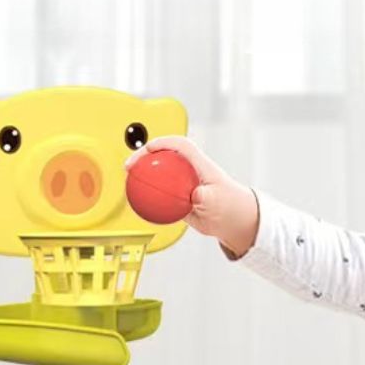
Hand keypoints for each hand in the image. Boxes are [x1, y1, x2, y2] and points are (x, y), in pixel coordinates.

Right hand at [124, 135, 258, 253]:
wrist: (236, 222)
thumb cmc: (231, 206)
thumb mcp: (217, 201)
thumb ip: (204, 197)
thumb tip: (193, 197)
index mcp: (200, 165)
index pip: (180, 146)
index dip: (163, 142)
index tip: (148, 149)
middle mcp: (190, 171)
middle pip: (163, 156)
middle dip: (144, 156)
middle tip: (130, 166)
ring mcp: (184, 184)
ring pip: (160, 174)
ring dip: (143, 174)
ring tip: (128, 180)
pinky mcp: (180, 199)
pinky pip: (162, 195)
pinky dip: (150, 196)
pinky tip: (139, 202)